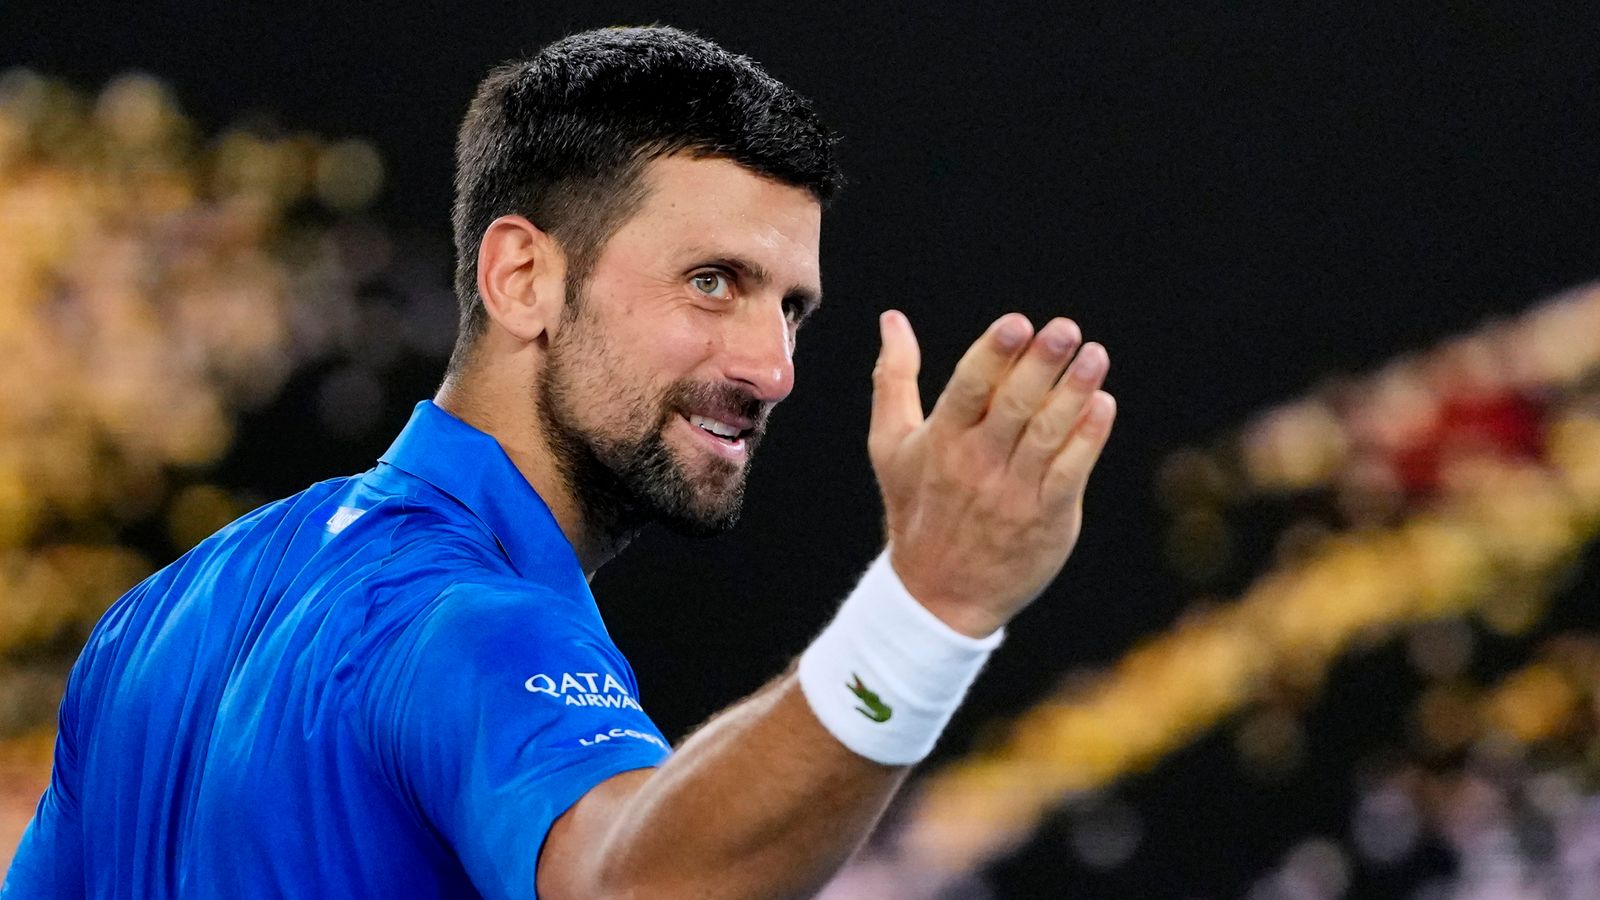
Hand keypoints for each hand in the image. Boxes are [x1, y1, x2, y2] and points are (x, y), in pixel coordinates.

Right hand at [868, 311, 1115, 637]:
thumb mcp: (891, 445)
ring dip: (1073, 392)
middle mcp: (975, 465)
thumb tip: (892, 319)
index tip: (1017, 324)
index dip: (992, 355)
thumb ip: (894, 379)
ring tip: (1096, 354)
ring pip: (1046, 435)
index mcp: (940, 442)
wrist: (940, 594)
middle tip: (1065, 329)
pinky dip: (1088, 438)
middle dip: (1040, 365)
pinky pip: (1070, 472)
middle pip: (1012, 407)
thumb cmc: (918, 507)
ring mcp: (1013, 493)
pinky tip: (1103, 405)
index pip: (967, 390)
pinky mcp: (1047, 517)